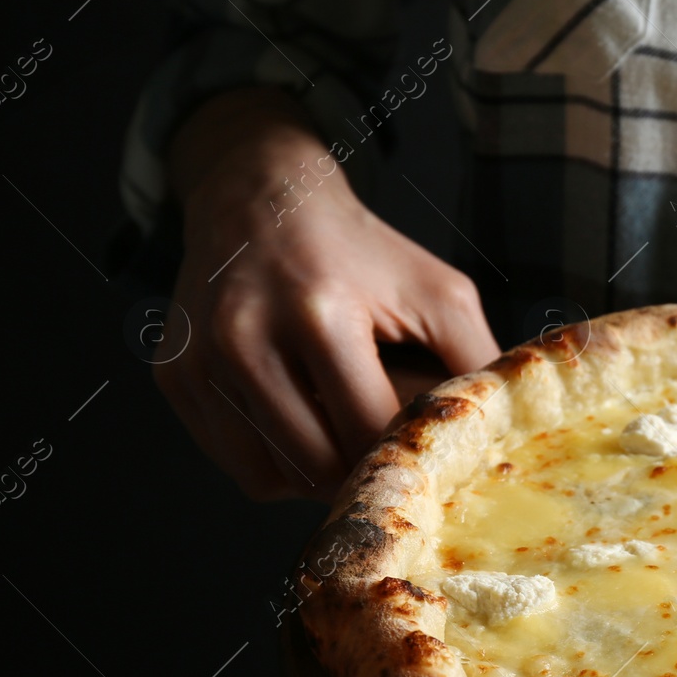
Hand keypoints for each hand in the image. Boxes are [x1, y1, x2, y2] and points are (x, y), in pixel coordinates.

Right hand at [156, 88, 498, 500]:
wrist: (262, 199)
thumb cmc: (363, 253)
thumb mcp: (440, 291)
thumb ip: (477, 362)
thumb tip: (501, 436)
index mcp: (320, 314)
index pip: (367, 433)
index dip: (402, 453)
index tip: (421, 447)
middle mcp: (245, 337)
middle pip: (317, 465)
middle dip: (362, 468)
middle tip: (386, 445)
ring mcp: (200, 359)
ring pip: (273, 477)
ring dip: (318, 473)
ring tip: (344, 429)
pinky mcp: (175, 375)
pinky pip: (237, 463)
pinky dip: (276, 461)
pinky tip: (302, 420)